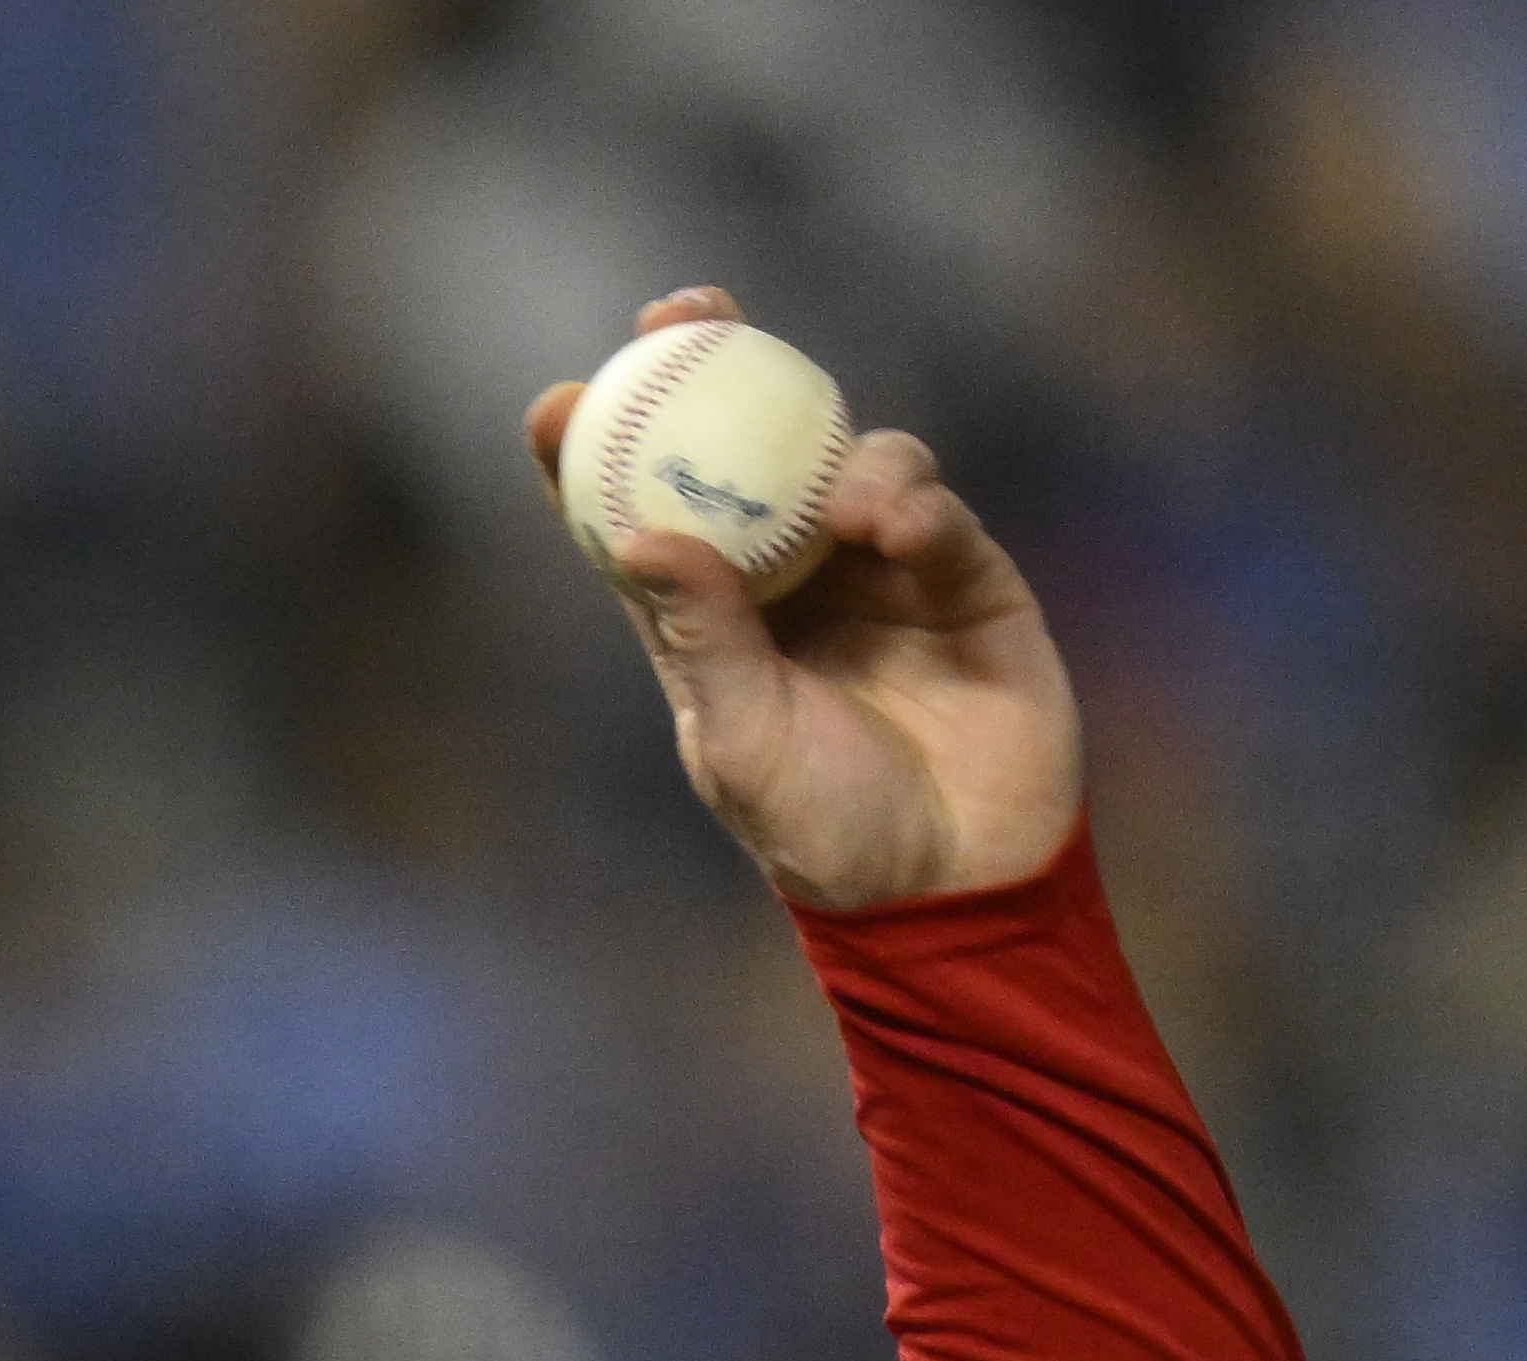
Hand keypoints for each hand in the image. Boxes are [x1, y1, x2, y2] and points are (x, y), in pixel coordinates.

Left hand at [523, 291, 1078, 911]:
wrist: (953, 880)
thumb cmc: (826, 832)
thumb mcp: (745, 742)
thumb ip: (702, 640)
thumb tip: (639, 535)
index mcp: (708, 625)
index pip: (639, 518)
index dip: (597, 451)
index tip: (564, 399)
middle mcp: (787, 580)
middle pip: (740, 450)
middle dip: (711, 367)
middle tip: (683, 314)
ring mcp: (876, 568)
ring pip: (842, 456)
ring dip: (835, 451)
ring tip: (848, 505)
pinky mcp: (962, 574)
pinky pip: (930, 505)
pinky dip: (912, 496)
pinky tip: (899, 523)